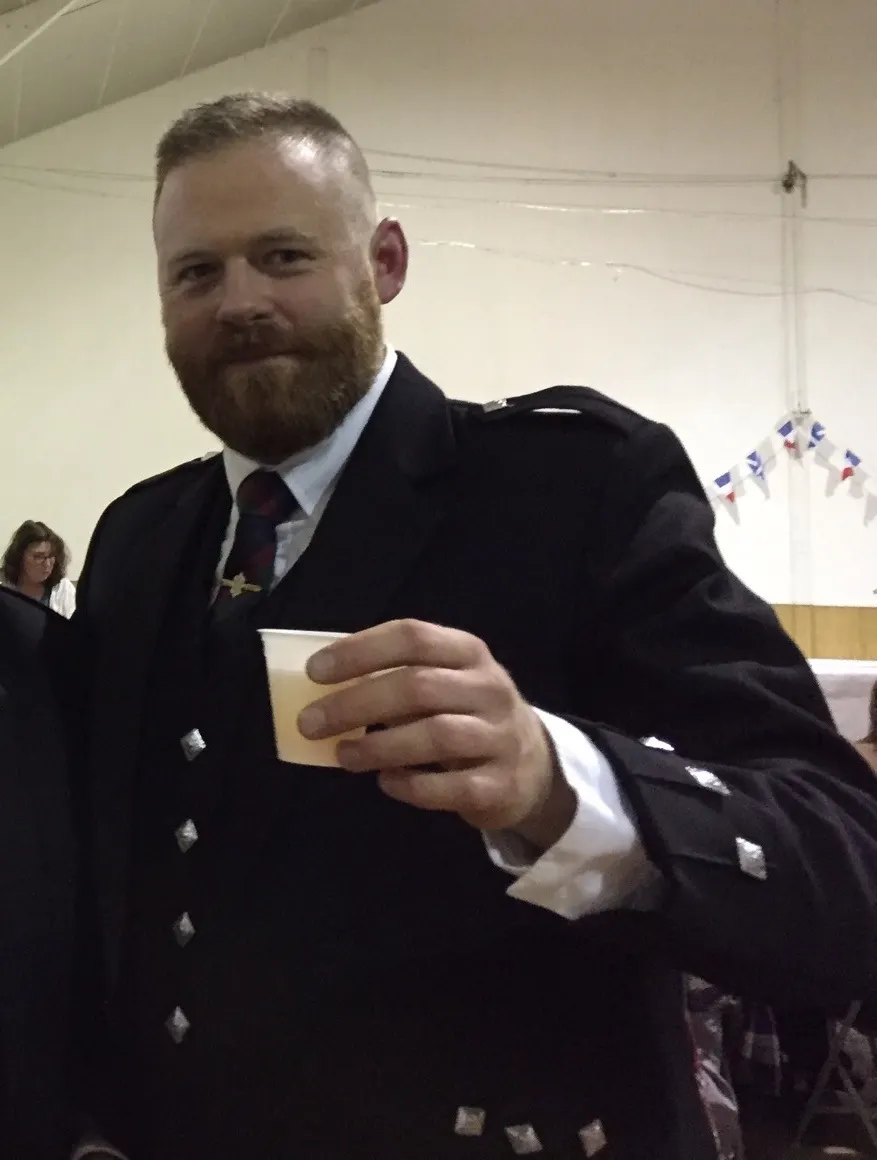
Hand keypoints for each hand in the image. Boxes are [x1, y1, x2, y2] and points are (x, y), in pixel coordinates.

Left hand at [298, 619, 575, 846]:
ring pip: (435, 735)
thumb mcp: (446, 682)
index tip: (315, 671)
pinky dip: (410, 785)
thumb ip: (398, 677)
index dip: (360, 650)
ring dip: (378, 746)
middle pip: (417, 686)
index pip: (413, 637)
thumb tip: (325, 688)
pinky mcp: (500, 786)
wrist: (534, 767)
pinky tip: (386, 782)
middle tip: (310, 723)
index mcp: (469, 653)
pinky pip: (449, 786)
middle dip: (356, 703)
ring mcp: (500, 737)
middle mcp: (489, 689)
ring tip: (344, 755)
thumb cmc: (468, 715)